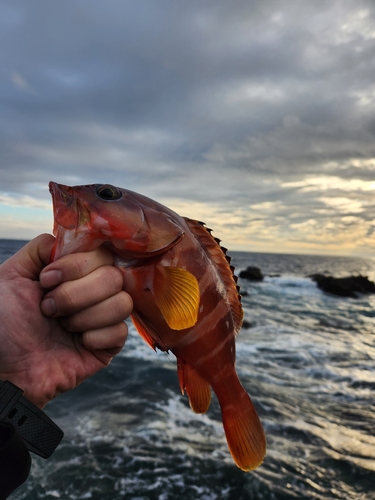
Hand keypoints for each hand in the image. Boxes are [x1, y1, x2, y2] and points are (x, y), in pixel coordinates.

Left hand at [0, 234, 131, 407]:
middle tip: (48, 309)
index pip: (101, 252)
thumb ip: (41, 248)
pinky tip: (77, 343)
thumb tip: (72, 239)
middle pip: (114, 276)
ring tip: (61, 326)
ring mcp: (103, 317)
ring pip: (123, 302)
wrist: (3, 369)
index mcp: (74, 271)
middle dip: (76, 294)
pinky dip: (94, 337)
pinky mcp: (109, 345)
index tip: (46, 280)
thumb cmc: (3, 323)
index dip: (77, 265)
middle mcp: (93, 290)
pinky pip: (121, 332)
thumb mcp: (11, 275)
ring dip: (85, 316)